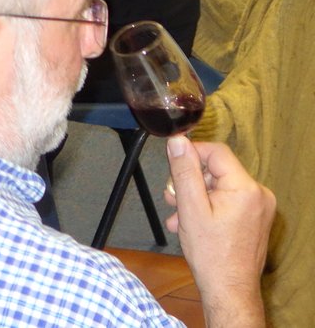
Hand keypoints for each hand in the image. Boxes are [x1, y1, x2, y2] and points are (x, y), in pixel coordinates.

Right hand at [166, 136, 274, 322]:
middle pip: (216, 171)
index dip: (190, 154)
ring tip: (179, 216)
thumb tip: (178, 141)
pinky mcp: (255, 219)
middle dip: (190, 182)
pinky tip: (191, 224)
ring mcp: (259, 208)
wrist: (229, 289)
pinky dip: (208, 208)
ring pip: (219, 187)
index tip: (172, 166)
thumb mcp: (190, 207)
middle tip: (172, 199)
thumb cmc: (211, 254)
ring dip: (195, 197)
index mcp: (246, 188)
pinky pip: (227, 201)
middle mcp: (259, 194)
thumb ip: (184, 171)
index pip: (216, 152)